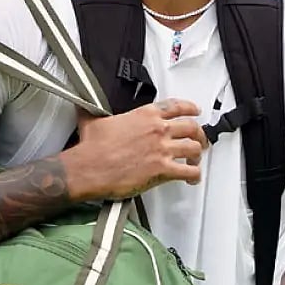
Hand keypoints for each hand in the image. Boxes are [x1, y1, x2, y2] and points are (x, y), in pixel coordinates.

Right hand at [63, 99, 207, 200]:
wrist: (89, 167)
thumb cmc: (92, 148)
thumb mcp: (93, 120)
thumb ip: (95, 111)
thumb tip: (85, 106)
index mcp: (145, 115)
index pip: (176, 106)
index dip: (190, 108)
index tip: (194, 111)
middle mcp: (157, 129)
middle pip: (191, 127)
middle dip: (199, 134)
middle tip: (200, 139)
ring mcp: (162, 149)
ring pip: (194, 148)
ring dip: (197, 155)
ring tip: (195, 160)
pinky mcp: (162, 170)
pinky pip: (188, 172)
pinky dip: (194, 175)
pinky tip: (192, 178)